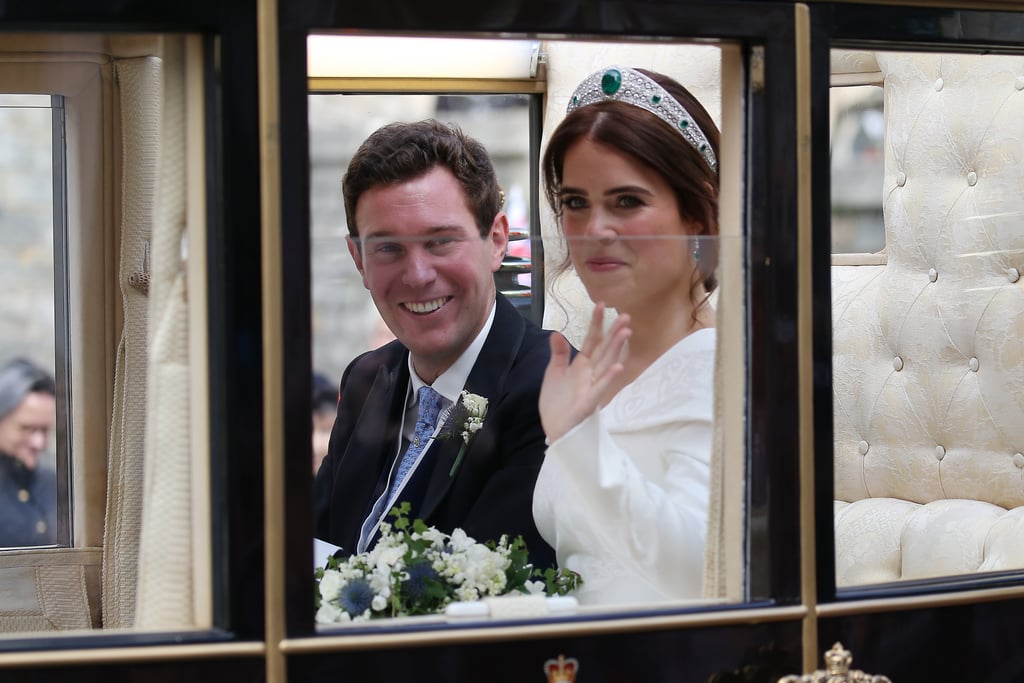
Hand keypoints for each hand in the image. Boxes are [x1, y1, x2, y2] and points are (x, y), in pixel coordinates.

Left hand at [539, 303, 630, 442]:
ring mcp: (591, 387)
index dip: (596, 323)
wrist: (555, 429)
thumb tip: (557, 332)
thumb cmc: (557, 402)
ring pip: (606, 364)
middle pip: (603, 349)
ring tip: (626, 332)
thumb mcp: (554, 373)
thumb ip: (558, 354)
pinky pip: (601, 388)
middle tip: (626, 315)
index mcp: (581, 365)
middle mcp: (589, 374)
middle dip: (613, 333)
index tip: (602, 304)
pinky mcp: (589, 402)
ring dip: (616, 348)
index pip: (590, 340)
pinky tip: (618, 366)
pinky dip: (609, 377)